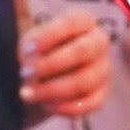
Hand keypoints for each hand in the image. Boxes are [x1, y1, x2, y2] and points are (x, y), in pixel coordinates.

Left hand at [18, 5, 120, 122]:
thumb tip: (30, 58)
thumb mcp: (30, 42)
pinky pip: (89, 104)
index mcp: (83, 22)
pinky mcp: (101, 95)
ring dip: (53, 90)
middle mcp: (99, 42)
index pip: (71, 23)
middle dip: (51, 64)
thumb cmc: (39, 53)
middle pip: (82, 51)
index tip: (27, 50)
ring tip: (29, 94)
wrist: (44, 78)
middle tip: (26, 74)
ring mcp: (103, 69)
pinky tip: (46, 106)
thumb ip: (31, 45)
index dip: (49, 36)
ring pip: (84, 81)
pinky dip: (65, 108)